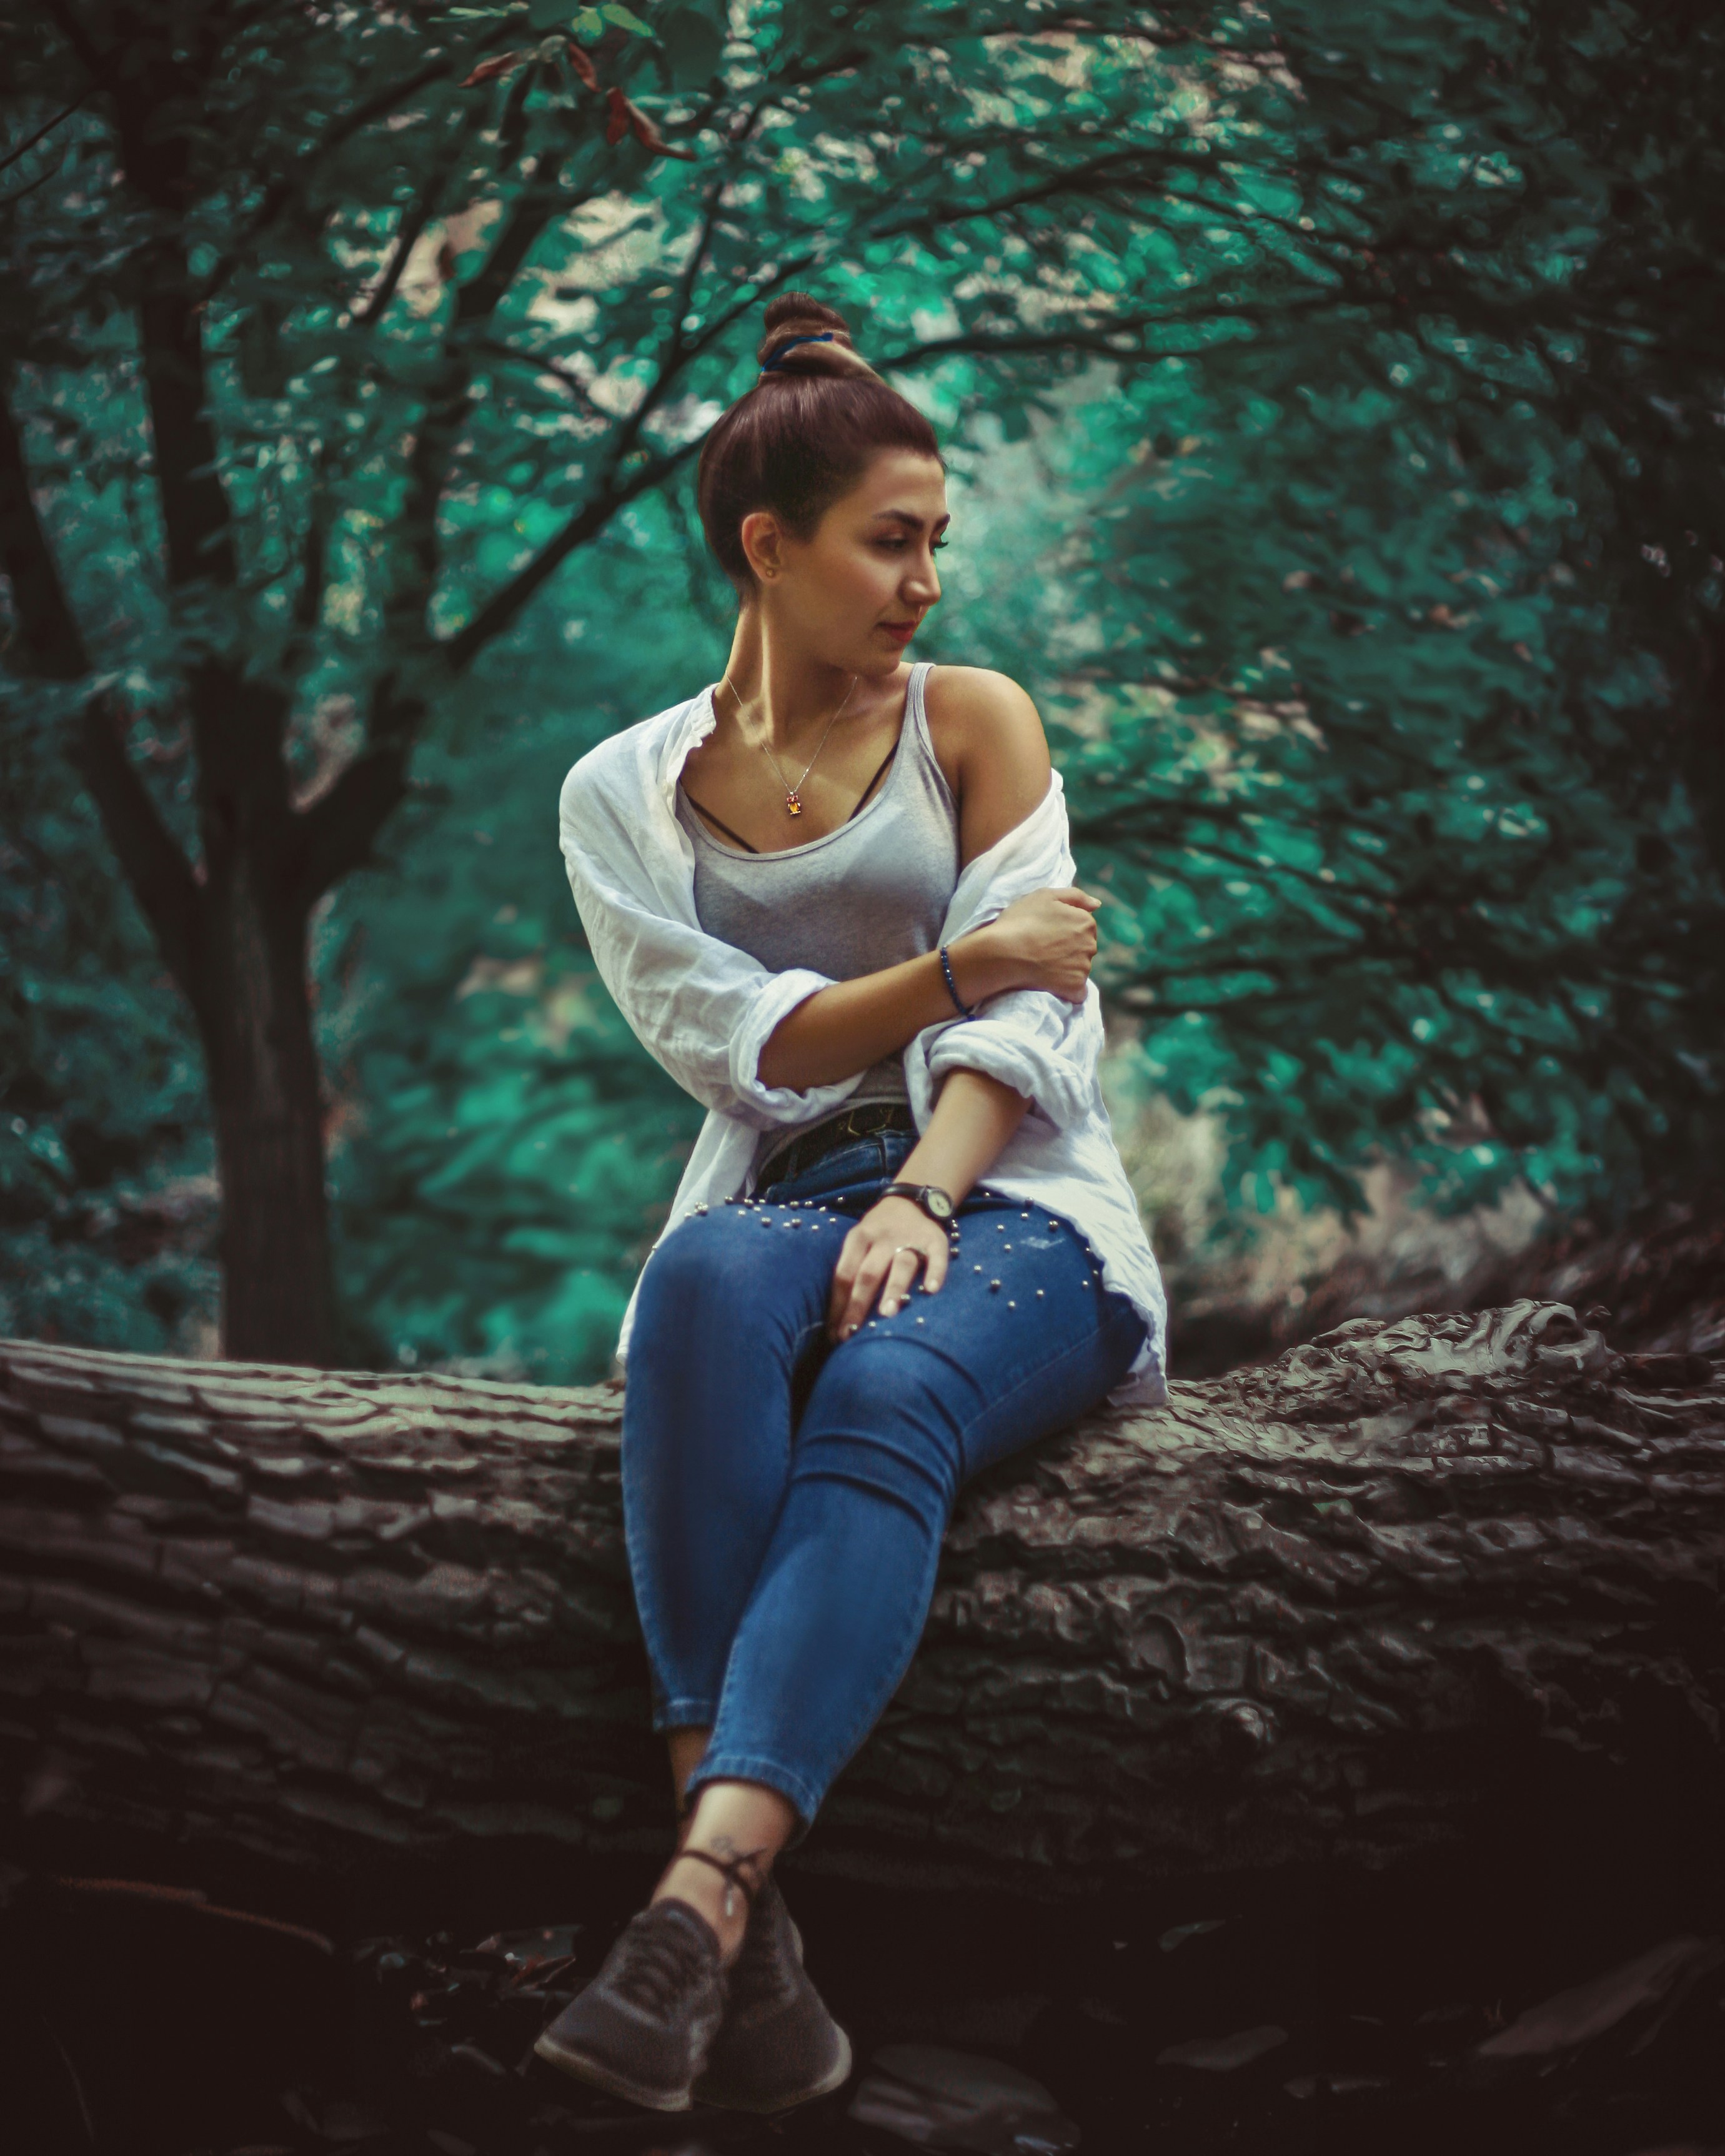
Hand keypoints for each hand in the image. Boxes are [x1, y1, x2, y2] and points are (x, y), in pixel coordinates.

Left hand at [827, 1194, 952, 1340]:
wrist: (909, 1200)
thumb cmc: (877, 1234)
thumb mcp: (858, 1243)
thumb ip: (851, 1272)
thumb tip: (837, 1320)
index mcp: (858, 1239)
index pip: (844, 1275)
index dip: (838, 1306)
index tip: (835, 1335)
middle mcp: (882, 1238)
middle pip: (868, 1274)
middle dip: (858, 1305)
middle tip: (852, 1333)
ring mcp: (910, 1238)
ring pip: (900, 1264)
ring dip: (893, 1288)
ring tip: (888, 1313)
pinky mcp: (935, 1239)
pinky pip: (936, 1256)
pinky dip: (935, 1271)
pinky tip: (932, 1290)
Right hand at [956, 886, 1099, 1004]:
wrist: (1002, 952)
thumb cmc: (1020, 921)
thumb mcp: (1045, 896)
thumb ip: (1075, 896)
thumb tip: (1097, 905)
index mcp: (1086, 922)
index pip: (1084, 928)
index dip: (1065, 931)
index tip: (1047, 934)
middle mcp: (1090, 944)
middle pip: (1085, 949)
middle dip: (1069, 950)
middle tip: (1043, 950)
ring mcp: (1084, 967)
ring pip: (1080, 969)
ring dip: (1067, 970)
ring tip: (1042, 966)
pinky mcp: (1075, 987)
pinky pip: (1078, 992)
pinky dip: (1068, 990)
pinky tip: (1051, 984)